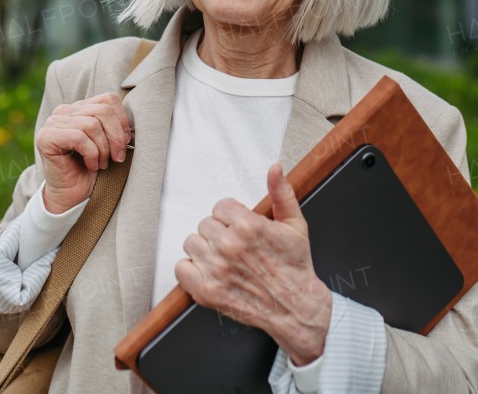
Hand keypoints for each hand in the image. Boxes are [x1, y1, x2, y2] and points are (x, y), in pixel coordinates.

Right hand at [34, 92, 130, 213]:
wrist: (73, 195)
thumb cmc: (92, 168)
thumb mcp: (108, 142)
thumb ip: (115, 126)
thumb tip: (132, 125)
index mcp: (80, 108)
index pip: (108, 99)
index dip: (122, 120)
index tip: (126, 141)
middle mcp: (64, 111)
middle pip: (102, 111)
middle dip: (116, 137)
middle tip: (118, 157)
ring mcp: (52, 122)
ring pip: (91, 125)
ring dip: (103, 149)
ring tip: (102, 163)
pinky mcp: (46, 137)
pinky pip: (79, 138)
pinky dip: (91, 154)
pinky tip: (91, 165)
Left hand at [175, 164, 332, 364]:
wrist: (296, 307)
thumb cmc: (295, 267)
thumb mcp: (295, 225)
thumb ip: (282, 193)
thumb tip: (275, 169)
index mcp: (248, 226)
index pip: (220, 207)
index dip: (231, 217)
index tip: (240, 229)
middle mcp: (229, 246)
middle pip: (205, 224)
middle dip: (219, 233)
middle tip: (235, 246)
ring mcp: (216, 269)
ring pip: (192, 243)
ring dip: (205, 250)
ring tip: (223, 259)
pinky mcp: (206, 291)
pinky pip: (181, 268)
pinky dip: (191, 270)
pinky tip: (209, 272)